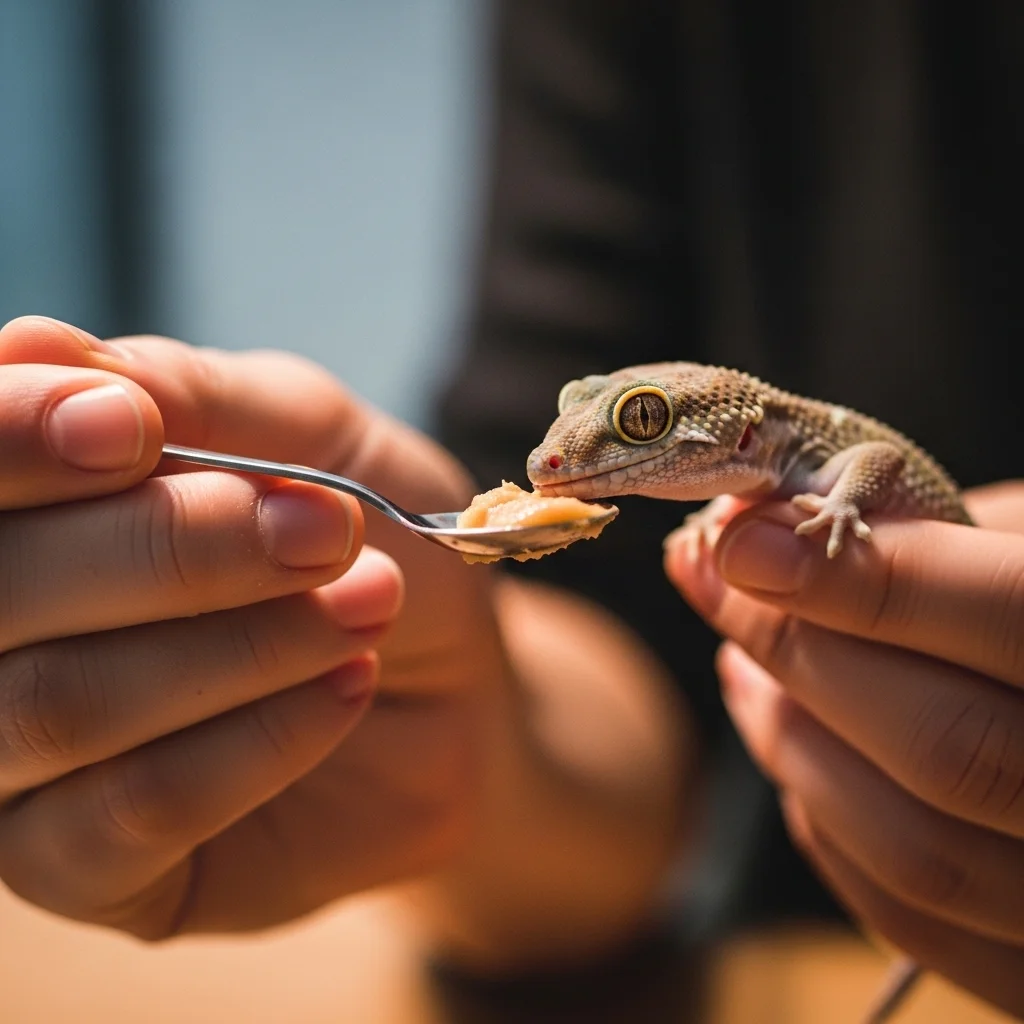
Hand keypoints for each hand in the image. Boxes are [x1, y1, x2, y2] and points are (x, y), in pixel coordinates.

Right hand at [0, 316, 686, 962]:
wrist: (452, 684)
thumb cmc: (372, 542)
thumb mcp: (316, 439)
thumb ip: (193, 398)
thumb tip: (38, 347)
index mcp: (34, 511)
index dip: (14, 436)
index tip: (127, 424)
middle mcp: (1, 634)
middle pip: (1, 591)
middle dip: (171, 546)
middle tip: (326, 527)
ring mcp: (26, 766)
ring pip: (63, 707)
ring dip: (240, 644)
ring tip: (373, 598)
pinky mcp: (93, 869)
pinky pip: (135, 814)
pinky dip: (260, 739)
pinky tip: (350, 685)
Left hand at [664, 484, 1023, 1018]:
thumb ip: (927, 535)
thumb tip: (762, 535)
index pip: (1011, 618)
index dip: (860, 580)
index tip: (739, 542)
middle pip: (945, 747)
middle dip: (797, 653)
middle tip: (714, 581)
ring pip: (914, 849)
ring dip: (792, 741)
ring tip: (740, 662)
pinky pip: (910, 918)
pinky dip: (823, 822)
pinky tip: (794, 743)